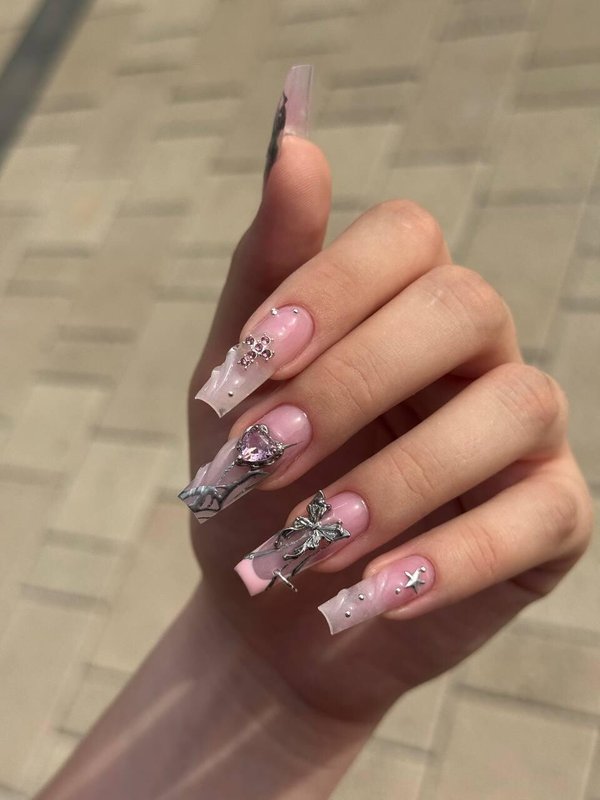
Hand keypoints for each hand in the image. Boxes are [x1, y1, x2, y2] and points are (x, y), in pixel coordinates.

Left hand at [185, 134, 592, 726]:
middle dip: (353, 382)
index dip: (333, 286)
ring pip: (511, 407)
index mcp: (403, 306)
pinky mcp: (553, 516)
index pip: (407, 236)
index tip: (251, 362)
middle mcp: (477, 353)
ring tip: (311, 543)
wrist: (275, 606)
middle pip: (463, 306)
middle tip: (265, 455)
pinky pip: (537, 517)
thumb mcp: (240, 384)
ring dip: (398, 480)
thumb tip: (295, 146)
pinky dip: (452, 559)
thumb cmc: (257, 484)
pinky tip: (375, 594)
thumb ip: (269, 274)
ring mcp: (524, 433)